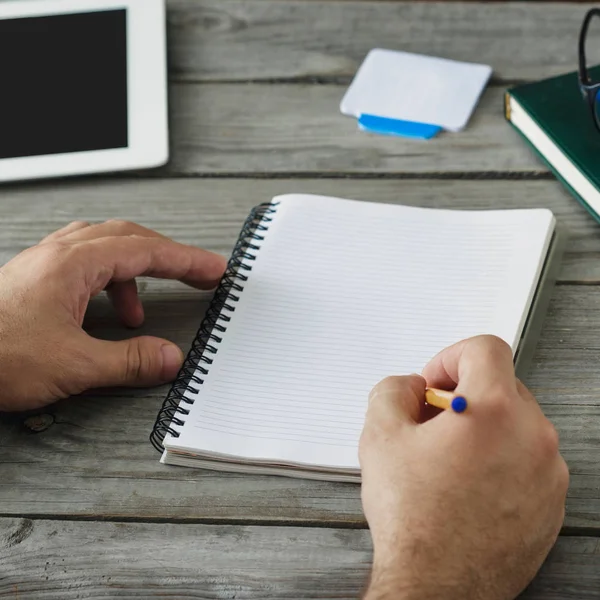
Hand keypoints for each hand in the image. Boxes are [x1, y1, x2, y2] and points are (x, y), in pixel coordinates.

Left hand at [0, 220, 225, 411]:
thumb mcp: (72, 365)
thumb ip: (129, 360)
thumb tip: (169, 358)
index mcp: (72, 264)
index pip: (146, 251)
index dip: (186, 260)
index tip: (213, 269)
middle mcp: (59, 255)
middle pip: (129, 237)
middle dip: (169, 256)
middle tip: (197, 274)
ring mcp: (45, 264)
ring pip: (105, 248)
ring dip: (135, 272)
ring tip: (142, 312)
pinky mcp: (36, 280)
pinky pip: (84, 265)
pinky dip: (108, 285)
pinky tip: (105, 314)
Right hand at [359, 335, 568, 599]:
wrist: (436, 586)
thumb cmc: (413, 518)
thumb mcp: (380, 434)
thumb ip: (393, 389)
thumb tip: (411, 387)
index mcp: (494, 410)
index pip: (485, 348)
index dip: (450, 356)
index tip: (434, 382)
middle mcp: (533, 437)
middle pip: (502, 385)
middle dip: (463, 394)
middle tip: (431, 422)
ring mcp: (549, 473)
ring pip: (516, 424)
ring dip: (482, 428)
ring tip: (447, 458)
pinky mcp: (551, 503)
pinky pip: (528, 460)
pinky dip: (499, 459)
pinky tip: (466, 484)